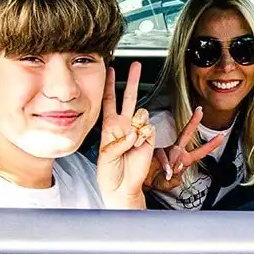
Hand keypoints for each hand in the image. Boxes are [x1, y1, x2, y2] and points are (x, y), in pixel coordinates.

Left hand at [96, 62, 154, 208]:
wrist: (122, 188)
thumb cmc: (109, 174)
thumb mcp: (104, 157)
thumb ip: (117, 143)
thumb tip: (132, 133)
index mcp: (109, 127)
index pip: (110, 101)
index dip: (110, 86)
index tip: (110, 70)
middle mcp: (124, 126)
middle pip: (129, 98)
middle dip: (133, 81)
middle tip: (136, 66)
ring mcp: (137, 132)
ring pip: (141, 114)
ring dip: (136, 125)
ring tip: (130, 142)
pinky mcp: (148, 139)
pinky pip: (149, 129)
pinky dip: (143, 137)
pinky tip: (138, 146)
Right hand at [145, 106, 227, 192]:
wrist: (140, 181)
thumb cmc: (156, 180)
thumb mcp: (169, 185)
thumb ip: (175, 181)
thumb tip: (176, 173)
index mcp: (183, 159)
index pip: (200, 151)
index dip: (211, 144)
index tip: (221, 135)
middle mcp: (175, 152)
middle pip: (186, 134)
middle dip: (193, 122)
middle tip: (200, 111)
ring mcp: (165, 151)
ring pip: (174, 150)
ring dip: (174, 161)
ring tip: (171, 173)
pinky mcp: (156, 151)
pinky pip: (163, 156)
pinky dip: (165, 165)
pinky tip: (166, 171)